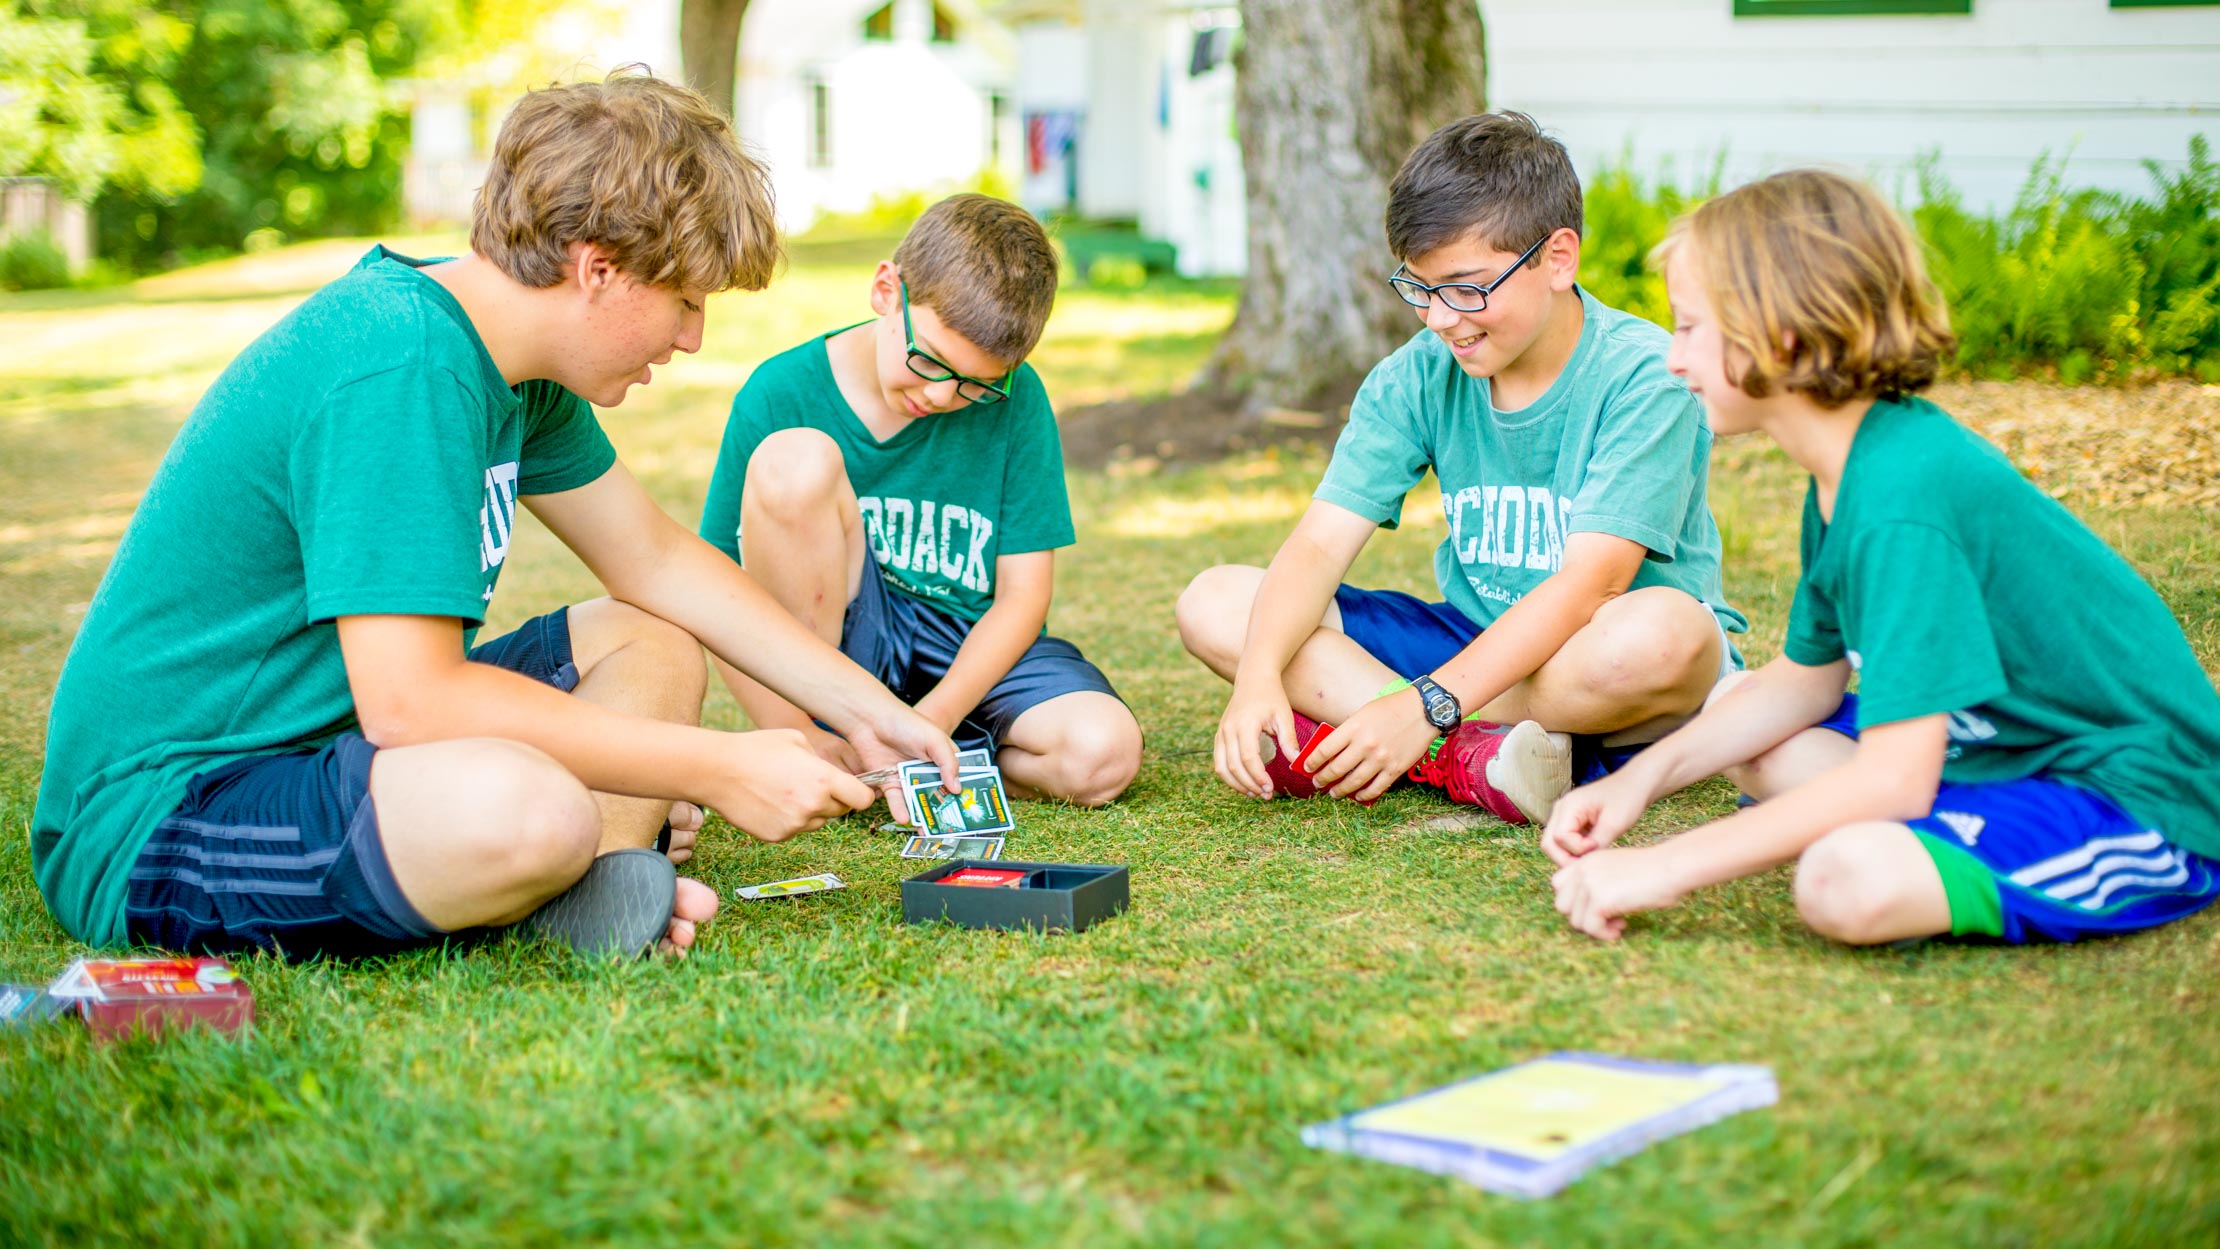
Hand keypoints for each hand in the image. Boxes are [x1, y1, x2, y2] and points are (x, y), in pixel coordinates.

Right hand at [707, 728, 875, 841]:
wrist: (717, 770)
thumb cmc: (756, 749)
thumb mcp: (798, 740)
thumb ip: (822, 760)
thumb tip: (835, 774)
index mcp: (824, 780)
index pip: (863, 799)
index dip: (861, 794)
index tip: (855, 791)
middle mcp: (813, 805)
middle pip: (841, 811)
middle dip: (833, 800)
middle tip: (811, 785)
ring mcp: (795, 824)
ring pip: (817, 821)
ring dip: (810, 811)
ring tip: (785, 791)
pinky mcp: (778, 836)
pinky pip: (795, 829)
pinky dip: (789, 819)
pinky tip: (771, 802)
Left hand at [843, 699, 957, 823]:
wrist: (870, 720)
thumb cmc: (905, 723)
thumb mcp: (934, 739)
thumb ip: (948, 762)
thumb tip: (957, 788)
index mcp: (942, 757)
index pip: (957, 778)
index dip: (965, 792)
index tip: (971, 810)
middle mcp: (926, 770)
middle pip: (938, 794)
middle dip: (944, 810)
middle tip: (950, 828)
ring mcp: (908, 777)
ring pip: (918, 800)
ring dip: (923, 815)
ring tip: (927, 830)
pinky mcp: (889, 783)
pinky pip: (896, 800)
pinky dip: (900, 810)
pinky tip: (905, 818)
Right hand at [1214, 676, 1296, 798]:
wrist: (1253, 679)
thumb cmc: (1271, 697)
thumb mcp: (1284, 716)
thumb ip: (1289, 740)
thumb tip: (1297, 763)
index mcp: (1245, 724)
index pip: (1248, 757)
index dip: (1258, 776)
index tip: (1270, 788)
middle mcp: (1228, 729)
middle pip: (1233, 765)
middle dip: (1249, 784)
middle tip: (1266, 795)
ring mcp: (1221, 732)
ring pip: (1221, 767)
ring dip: (1237, 784)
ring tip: (1255, 793)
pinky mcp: (1219, 736)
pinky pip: (1219, 761)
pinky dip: (1229, 776)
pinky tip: (1244, 783)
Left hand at [1303, 689, 1435, 802]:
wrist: (1424, 710)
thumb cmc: (1391, 708)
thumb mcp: (1363, 713)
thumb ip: (1348, 731)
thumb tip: (1331, 751)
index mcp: (1354, 727)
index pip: (1324, 749)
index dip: (1312, 761)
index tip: (1307, 767)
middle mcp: (1365, 745)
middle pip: (1336, 769)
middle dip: (1322, 779)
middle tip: (1317, 783)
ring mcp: (1380, 759)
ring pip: (1354, 782)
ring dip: (1340, 790)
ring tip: (1333, 793)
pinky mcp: (1395, 769)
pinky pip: (1375, 788)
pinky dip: (1363, 795)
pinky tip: (1357, 796)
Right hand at [1539, 771, 1652, 866]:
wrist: (1635, 783)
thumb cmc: (1627, 798)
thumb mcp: (1614, 823)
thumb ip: (1598, 844)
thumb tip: (1586, 863)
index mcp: (1569, 806)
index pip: (1558, 838)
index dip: (1576, 848)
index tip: (1597, 846)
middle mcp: (1560, 810)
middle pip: (1549, 843)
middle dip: (1566, 858)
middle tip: (1589, 863)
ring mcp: (1564, 816)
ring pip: (1555, 845)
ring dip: (1570, 855)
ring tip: (1593, 857)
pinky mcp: (1572, 821)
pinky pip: (1565, 842)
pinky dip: (1575, 851)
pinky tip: (1594, 851)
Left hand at [1551, 845, 1686, 940]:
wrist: (1671, 868)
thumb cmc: (1653, 871)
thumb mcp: (1617, 869)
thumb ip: (1597, 882)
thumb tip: (1585, 910)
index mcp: (1585, 861)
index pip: (1558, 884)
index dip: (1575, 900)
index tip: (1597, 906)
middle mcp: (1582, 870)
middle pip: (1563, 905)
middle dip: (1583, 916)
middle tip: (1608, 918)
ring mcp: (1589, 884)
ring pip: (1575, 920)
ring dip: (1596, 928)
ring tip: (1619, 923)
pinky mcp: (1600, 900)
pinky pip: (1591, 928)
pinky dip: (1604, 933)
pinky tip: (1622, 927)